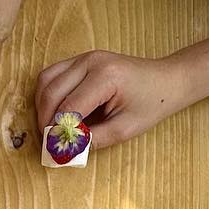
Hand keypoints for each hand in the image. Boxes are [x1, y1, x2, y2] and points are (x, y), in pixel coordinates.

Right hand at [34, 49, 192, 147]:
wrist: (167, 80)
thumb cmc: (151, 104)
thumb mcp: (125, 129)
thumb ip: (93, 140)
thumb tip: (65, 151)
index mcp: (105, 77)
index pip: (69, 107)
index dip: (57, 130)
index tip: (53, 149)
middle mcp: (90, 61)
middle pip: (51, 91)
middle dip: (44, 119)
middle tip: (48, 141)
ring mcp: (84, 57)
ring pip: (45, 80)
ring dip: (42, 105)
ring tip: (48, 126)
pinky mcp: (81, 59)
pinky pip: (52, 74)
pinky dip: (48, 93)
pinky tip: (54, 110)